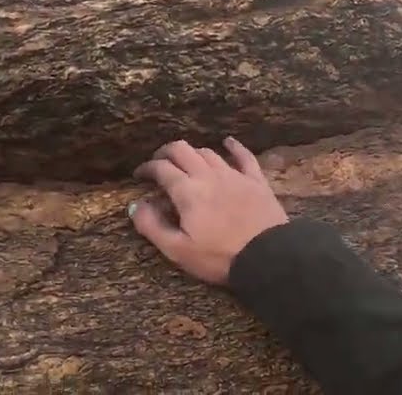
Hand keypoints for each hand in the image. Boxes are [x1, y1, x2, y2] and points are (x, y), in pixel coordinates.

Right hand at [130, 137, 287, 284]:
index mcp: (187, 191)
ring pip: (208, 152)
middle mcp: (208, 176)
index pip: (161, 169)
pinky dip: (234, 147)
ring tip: (186, 162)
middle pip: (183, 150)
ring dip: (193, 153)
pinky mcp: (256, 181)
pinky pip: (244, 156)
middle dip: (166, 152)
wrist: (267, 258)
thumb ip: (152, 226)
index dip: (147, 168)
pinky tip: (228, 142)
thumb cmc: (219, 257)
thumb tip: (134, 205)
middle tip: (159, 163)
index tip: (139, 175)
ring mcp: (234, 175)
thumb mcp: (178, 250)